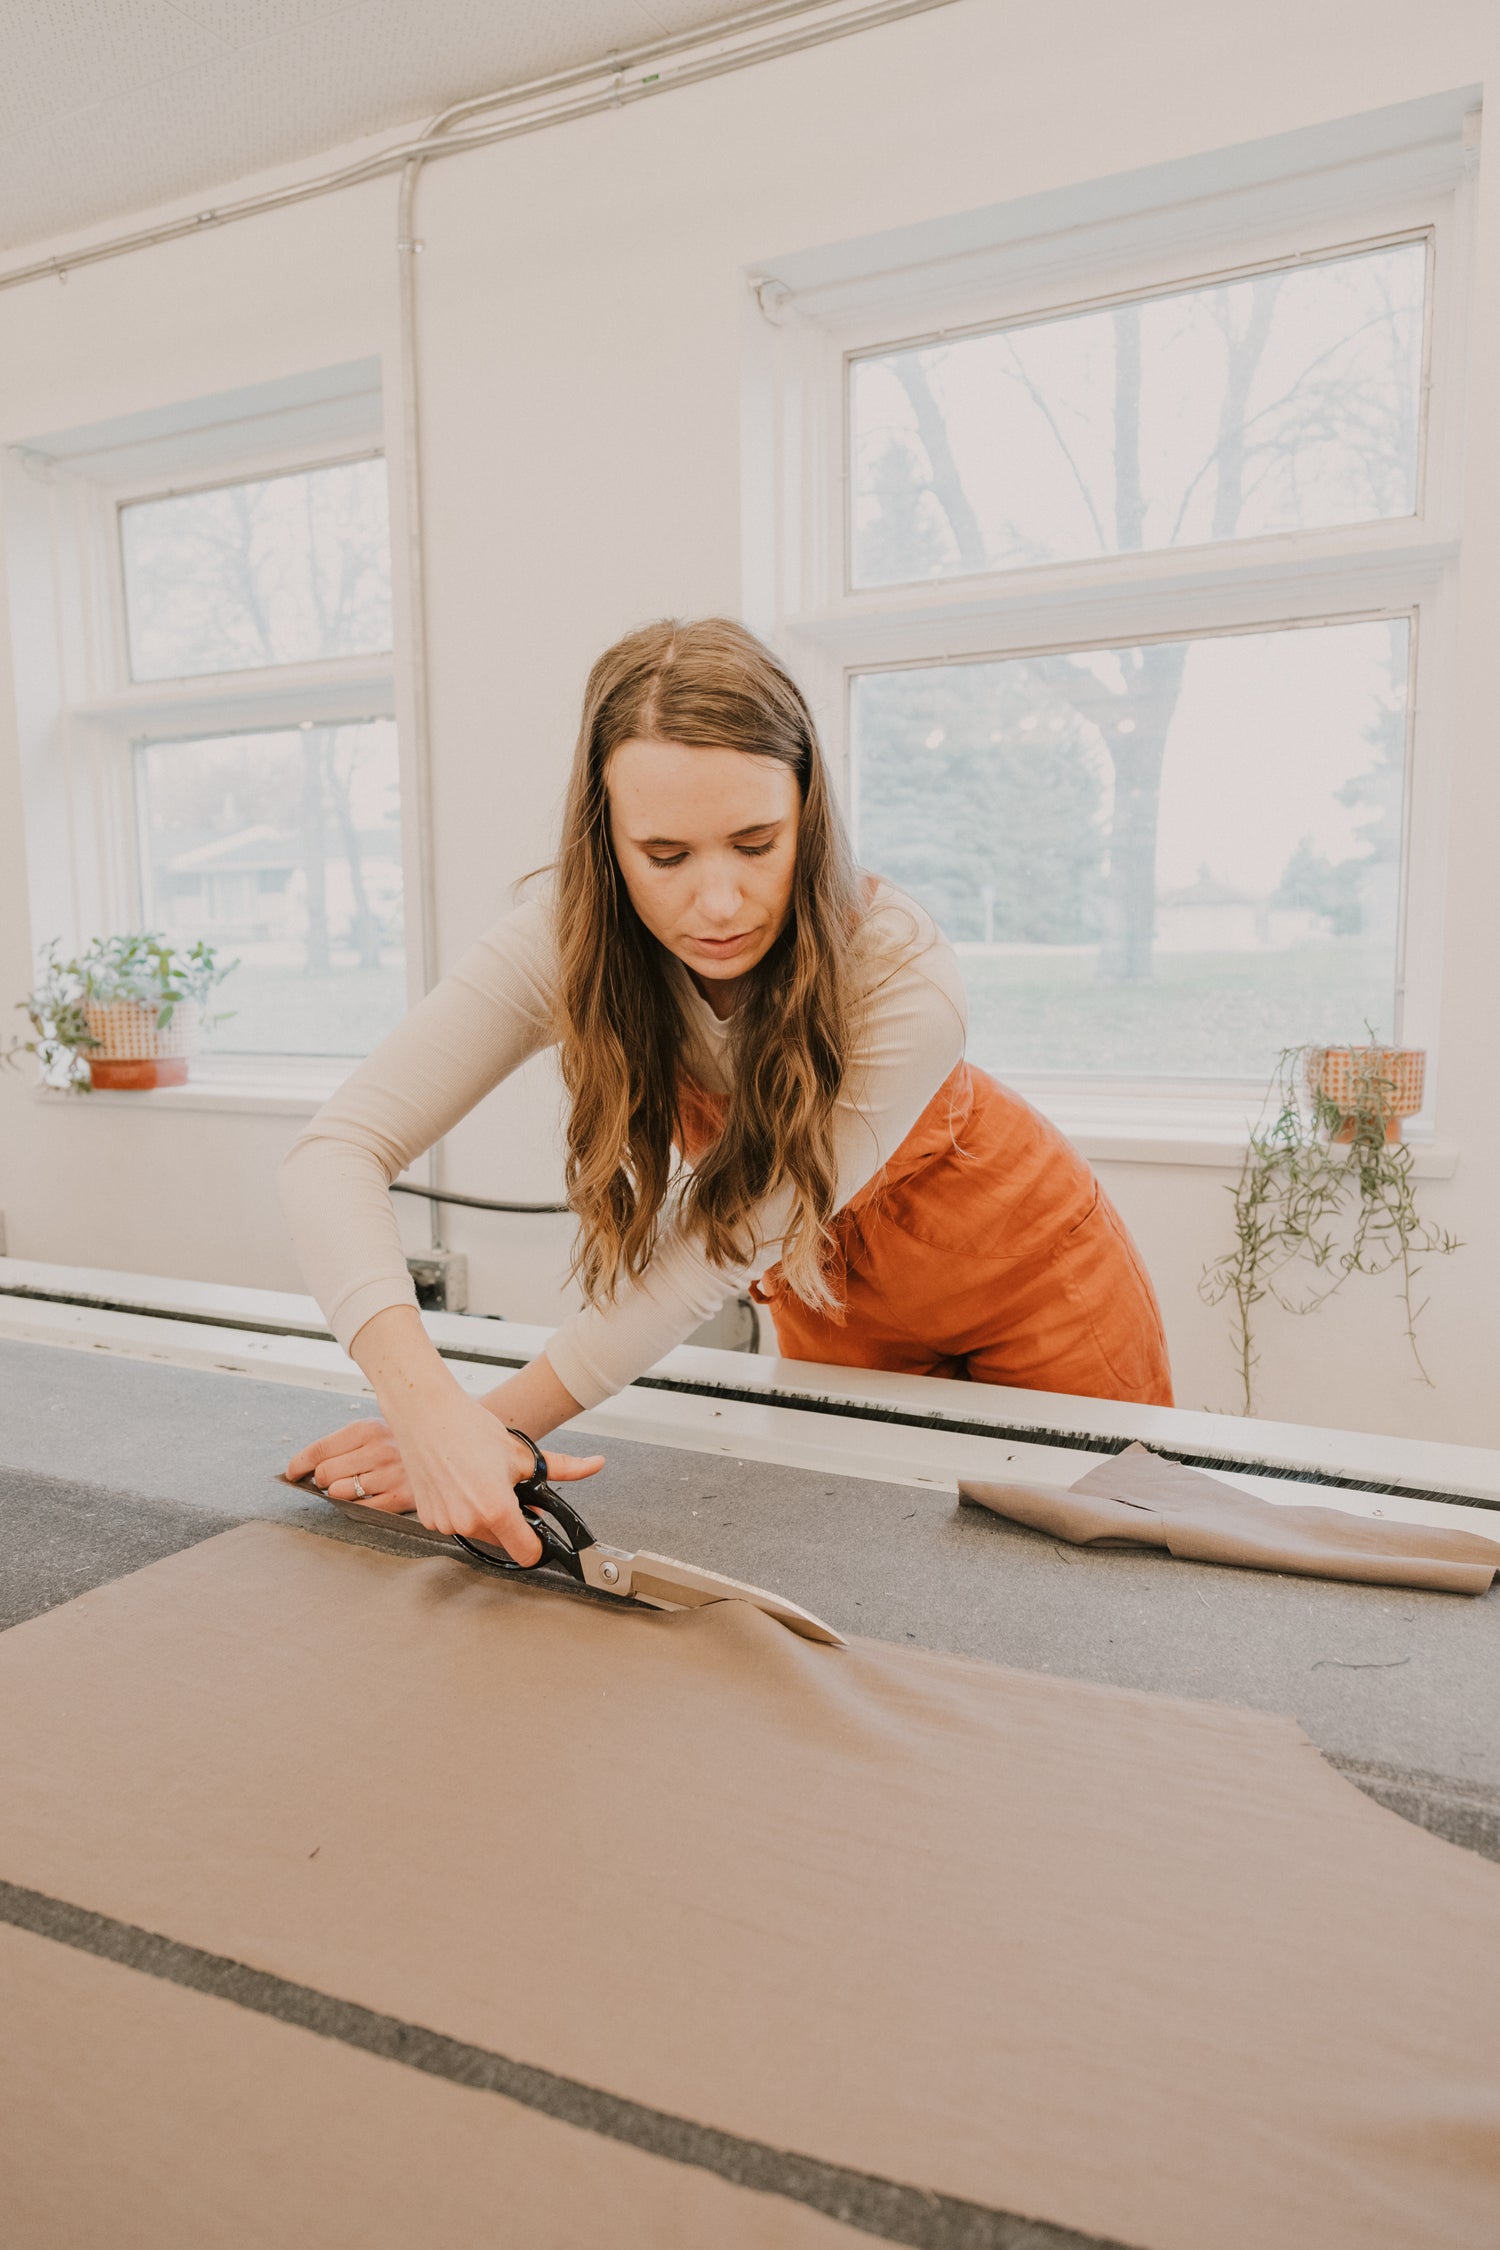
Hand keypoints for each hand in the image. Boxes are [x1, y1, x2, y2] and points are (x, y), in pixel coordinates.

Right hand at [285, 1406, 603, 1566]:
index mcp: (496, 1510)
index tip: (535, 1528)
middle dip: (510, 1521)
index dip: (537, 1542)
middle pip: (503, 1541)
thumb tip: (593, 1465)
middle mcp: (468, 1522)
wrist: (426, 1415)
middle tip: (506, 1489)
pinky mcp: (429, 1519)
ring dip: (484, 1516)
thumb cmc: (468, 1429)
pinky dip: (461, 1511)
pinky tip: (461, 1485)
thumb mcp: (522, 1452)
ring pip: (479, 1533)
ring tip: (480, 1481)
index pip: (527, 1554)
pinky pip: (455, 1524)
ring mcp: (446, 1523)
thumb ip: (563, 1467)